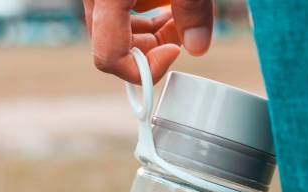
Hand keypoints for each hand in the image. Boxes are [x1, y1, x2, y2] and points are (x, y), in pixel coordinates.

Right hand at [83, 0, 213, 83]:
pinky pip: (116, 17)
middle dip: (150, 51)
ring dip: (149, 37)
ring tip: (178, 19)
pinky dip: (143, 21)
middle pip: (113, 48)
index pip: (110, 58)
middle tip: (180, 36)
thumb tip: (198, 47)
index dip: (144, 67)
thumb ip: (192, 8)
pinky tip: (168, 9)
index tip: (173, 52)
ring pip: (115, 34)